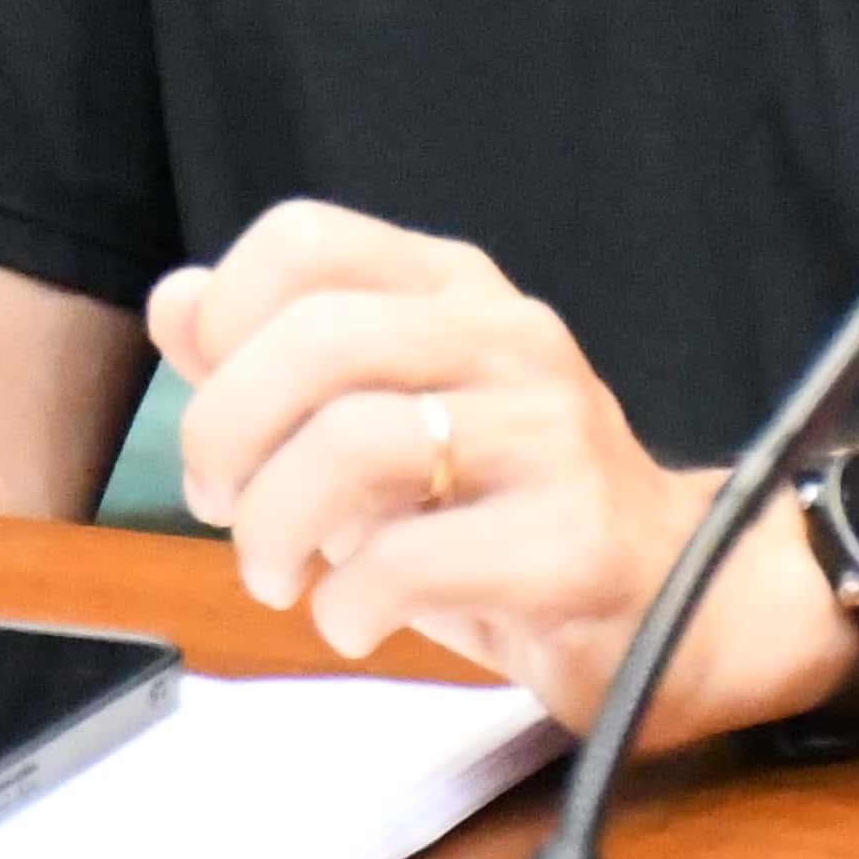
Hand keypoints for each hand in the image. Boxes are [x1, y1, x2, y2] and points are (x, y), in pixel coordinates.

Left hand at [146, 200, 846, 743]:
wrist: (681, 604)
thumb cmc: (500, 510)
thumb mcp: (381, 420)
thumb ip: (274, 358)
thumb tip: (176, 299)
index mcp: (456, 289)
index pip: (306, 239)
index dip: (226, 319)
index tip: (214, 406)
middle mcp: (510, 338)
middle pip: (317, 339)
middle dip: (227, 434)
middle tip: (221, 506)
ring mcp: (553, 435)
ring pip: (355, 441)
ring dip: (275, 525)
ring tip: (276, 573)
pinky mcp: (573, 542)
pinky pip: (412, 557)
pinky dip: (345, 600)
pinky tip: (350, 619)